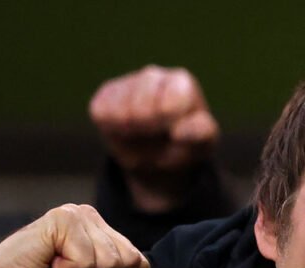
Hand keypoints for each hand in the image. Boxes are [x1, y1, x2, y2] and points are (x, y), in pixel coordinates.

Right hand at [89, 65, 218, 210]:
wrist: (159, 154)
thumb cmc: (186, 144)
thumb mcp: (203, 143)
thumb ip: (201, 133)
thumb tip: (179, 131)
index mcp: (182, 82)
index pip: (169, 105)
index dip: (168, 125)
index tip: (176, 132)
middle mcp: (154, 75)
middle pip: (141, 108)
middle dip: (148, 129)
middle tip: (157, 134)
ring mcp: (128, 82)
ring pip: (120, 111)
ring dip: (131, 131)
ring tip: (143, 133)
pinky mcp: (106, 94)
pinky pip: (102, 114)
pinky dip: (112, 129)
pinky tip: (125, 129)